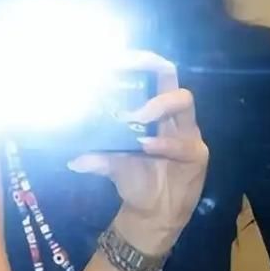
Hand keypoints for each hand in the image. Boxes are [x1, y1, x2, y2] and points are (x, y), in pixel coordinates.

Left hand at [67, 51, 207, 256]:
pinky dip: (163, 143)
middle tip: (129, 69)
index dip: (138, 60)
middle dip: (152, 65)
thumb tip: (72, 158)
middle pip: (170, 76)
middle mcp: (172, 116)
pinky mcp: (197, 154)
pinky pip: (183, 143)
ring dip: (158, 104)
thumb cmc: (136, 179)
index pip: (152, 74)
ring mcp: (187, 132)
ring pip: (183, 100)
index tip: (115, 57)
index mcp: (153, 111)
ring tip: (136, 115)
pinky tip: (146, 146)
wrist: (154, 214)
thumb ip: (97, 158)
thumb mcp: (112, 166)